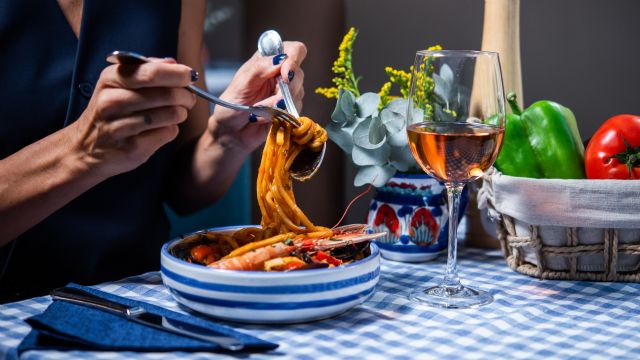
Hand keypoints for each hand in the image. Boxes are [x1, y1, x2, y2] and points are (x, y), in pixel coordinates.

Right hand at [69, 58, 196, 177]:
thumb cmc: (111, 111)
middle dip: (185, 95)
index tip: (189, 76)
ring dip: (180, 113)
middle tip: (189, 99)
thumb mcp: (119, 83)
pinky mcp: (132, 148)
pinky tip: (162, 128)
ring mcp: (120, 126)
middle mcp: (112, 101)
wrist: (85, 149)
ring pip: (171, 114)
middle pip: (167, 94)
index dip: (178, 75)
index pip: (154, 72)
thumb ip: (146, 70)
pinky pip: (167, 133)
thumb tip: (174, 63)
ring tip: (177, 113)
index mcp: (111, 79)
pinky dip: (171, 130)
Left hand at [207, 41, 306, 152]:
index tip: (285, 75)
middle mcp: (280, 74)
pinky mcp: (289, 110)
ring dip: (277, 106)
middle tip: (265, 102)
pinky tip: (264, 118)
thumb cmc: (231, 106)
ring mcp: (287, 92)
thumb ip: (261, 69)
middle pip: (298, 75)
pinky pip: (294, 111)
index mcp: (268, 61)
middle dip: (283, 91)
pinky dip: (279, 116)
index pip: (294, 50)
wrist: (230, 132)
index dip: (294, 60)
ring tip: (258, 111)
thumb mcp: (241, 84)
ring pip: (297, 95)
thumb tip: (282, 59)